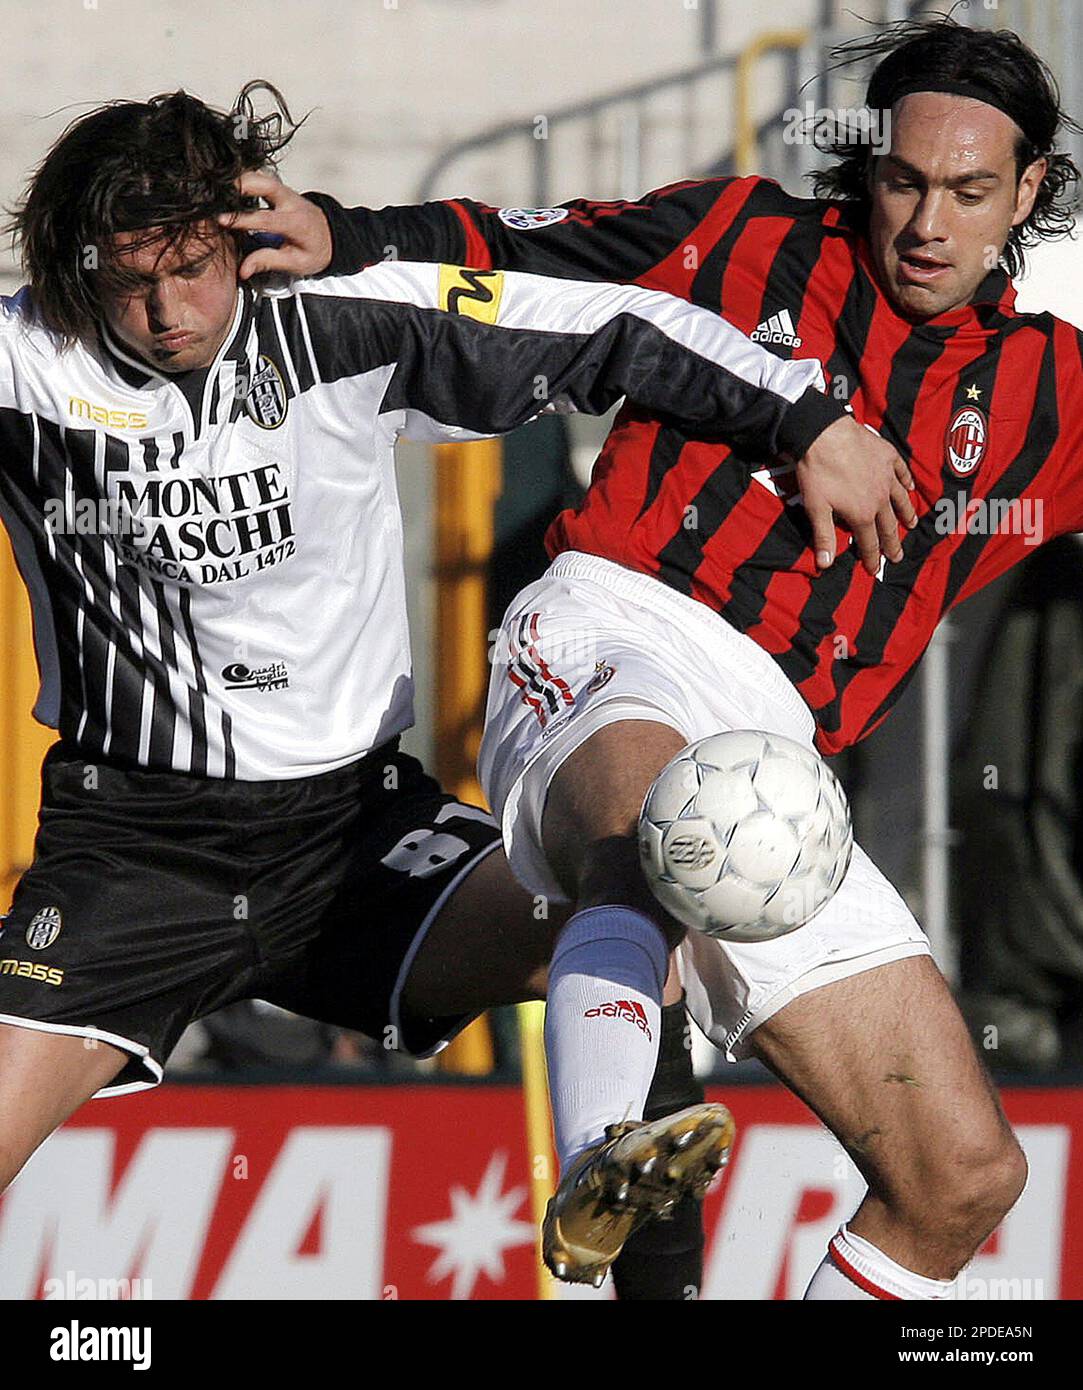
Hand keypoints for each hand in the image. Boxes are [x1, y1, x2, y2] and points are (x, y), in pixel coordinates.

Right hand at [218, 170, 332, 279]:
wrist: (330, 236)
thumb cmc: (314, 251)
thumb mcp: (296, 263)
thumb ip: (268, 262)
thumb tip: (243, 269)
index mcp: (296, 223)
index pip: (265, 218)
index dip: (241, 219)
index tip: (221, 220)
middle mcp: (291, 201)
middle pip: (263, 183)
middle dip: (239, 185)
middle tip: (216, 194)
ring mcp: (286, 191)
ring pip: (260, 175)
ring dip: (239, 179)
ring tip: (218, 189)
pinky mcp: (280, 188)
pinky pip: (260, 177)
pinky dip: (244, 179)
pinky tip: (229, 186)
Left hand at [796, 416, 916, 575]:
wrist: (825, 434)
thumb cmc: (818, 473)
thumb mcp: (816, 508)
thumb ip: (824, 537)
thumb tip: (825, 565)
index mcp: (862, 513)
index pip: (869, 543)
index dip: (872, 558)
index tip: (874, 570)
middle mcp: (880, 498)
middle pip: (888, 526)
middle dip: (892, 544)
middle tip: (897, 557)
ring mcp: (887, 476)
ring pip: (901, 500)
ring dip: (906, 514)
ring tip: (910, 525)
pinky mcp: (888, 456)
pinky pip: (902, 472)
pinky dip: (907, 482)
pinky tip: (910, 487)